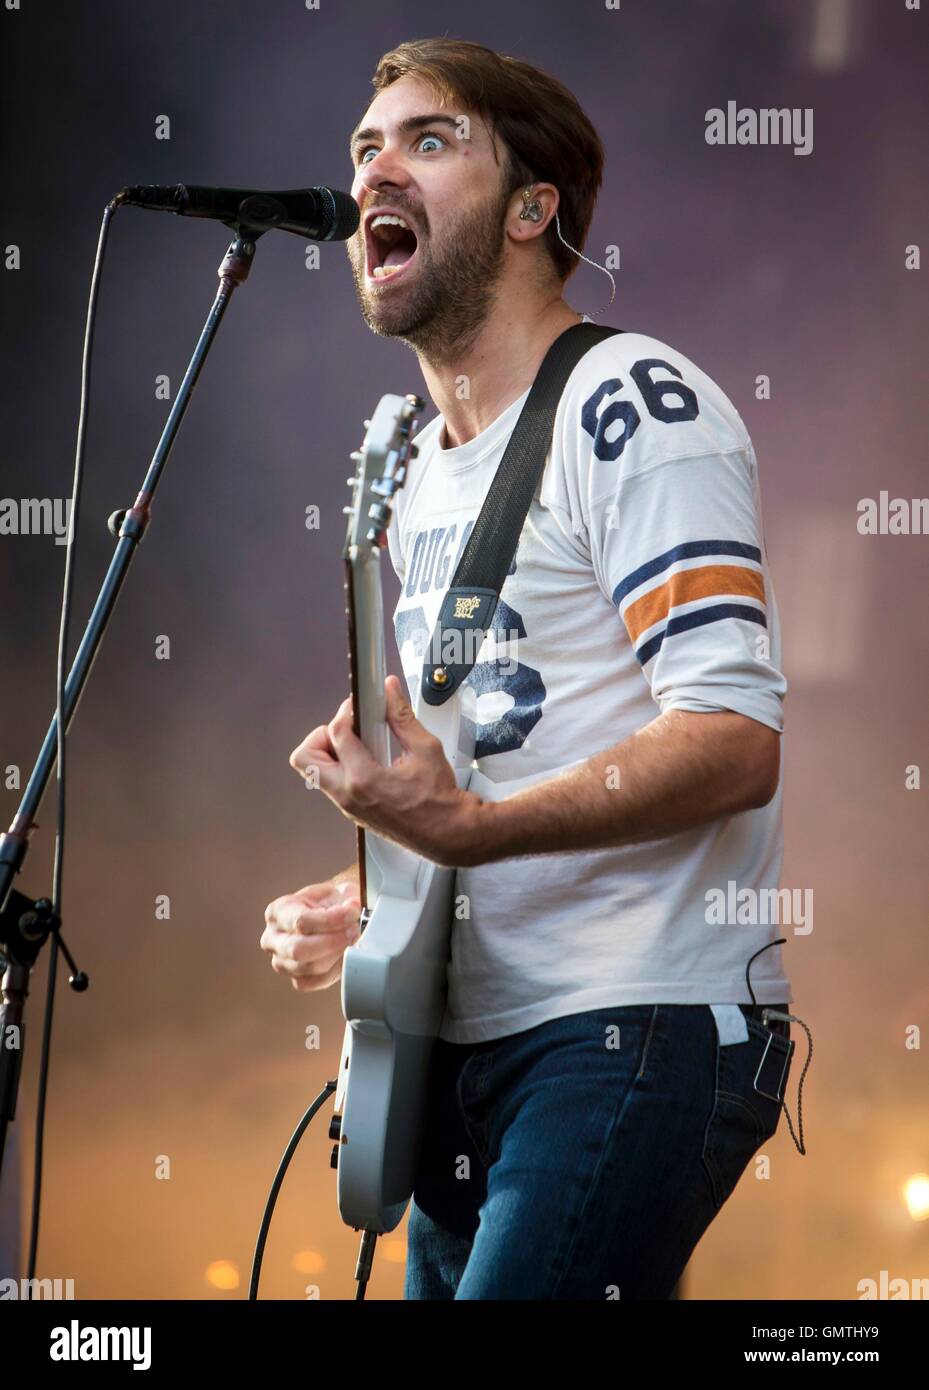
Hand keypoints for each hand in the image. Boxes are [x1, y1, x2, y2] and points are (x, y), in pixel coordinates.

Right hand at [260, 879, 360, 991]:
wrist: (335, 913)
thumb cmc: (332, 902)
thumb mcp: (338, 892)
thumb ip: (345, 901)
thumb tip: (352, 911)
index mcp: (277, 911)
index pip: (300, 921)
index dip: (331, 920)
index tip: (352, 914)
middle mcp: (273, 938)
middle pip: (298, 949)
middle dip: (332, 941)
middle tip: (354, 930)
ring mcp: (281, 962)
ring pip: (310, 966)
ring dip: (337, 954)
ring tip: (351, 939)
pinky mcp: (297, 979)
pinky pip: (317, 981)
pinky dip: (335, 969)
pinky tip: (343, 954)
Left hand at [288, 675, 484, 867]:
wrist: (446, 833)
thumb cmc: (439, 801)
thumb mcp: (425, 749)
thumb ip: (402, 716)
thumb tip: (390, 693)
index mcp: (363, 779)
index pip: (336, 733)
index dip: (346, 711)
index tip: (358, 706)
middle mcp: (348, 795)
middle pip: (304, 759)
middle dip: (321, 736)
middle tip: (346, 729)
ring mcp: (347, 806)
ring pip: (315, 773)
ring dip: (329, 752)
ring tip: (357, 744)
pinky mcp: (352, 811)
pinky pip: (332, 785)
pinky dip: (341, 767)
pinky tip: (367, 760)